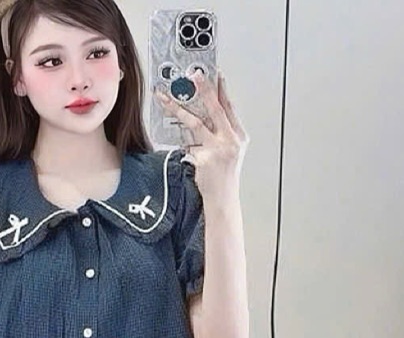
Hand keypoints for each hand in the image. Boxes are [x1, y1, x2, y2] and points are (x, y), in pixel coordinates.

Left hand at [154, 71, 248, 193]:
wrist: (223, 199)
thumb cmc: (224, 176)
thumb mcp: (229, 151)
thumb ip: (219, 132)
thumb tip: (200, 113)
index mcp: (239, 136)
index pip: (229, 107)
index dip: (221, 88)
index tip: (213, 72)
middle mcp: (230, 141)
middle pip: (215, 109)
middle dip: (204, 89)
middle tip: (194, 75)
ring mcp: (217, 150)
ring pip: (195, 123)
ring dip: (177, 109)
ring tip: (164, 98)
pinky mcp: (204, 159)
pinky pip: (187, 145)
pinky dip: (181, 143)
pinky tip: (176, 140)